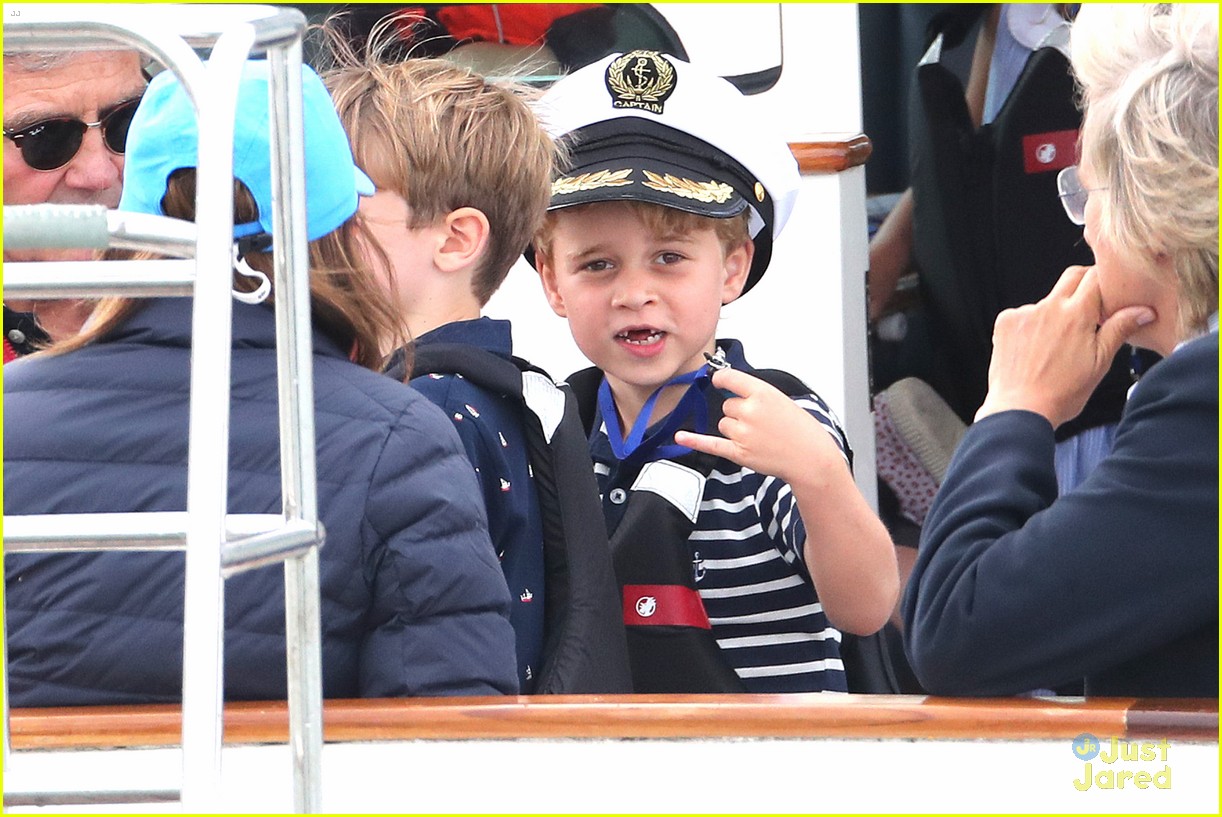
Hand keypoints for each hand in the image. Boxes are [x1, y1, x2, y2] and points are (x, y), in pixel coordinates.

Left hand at [678, 367, 898, 634]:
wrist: (811, 458)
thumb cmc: (800, 430)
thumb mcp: (781, 401)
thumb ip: (755, 393)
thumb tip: (727, 384)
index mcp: (762, 393)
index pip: (729, 378)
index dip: (721, 379)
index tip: (718, 381)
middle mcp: (750, 411)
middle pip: (726, 406)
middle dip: (738, 413)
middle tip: (762, 424)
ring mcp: (743, 433)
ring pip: (724, 424)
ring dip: (735, 429)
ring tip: (760, 437)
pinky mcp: (739, 453)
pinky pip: (711, 444)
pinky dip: (694, 440)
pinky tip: (680, 437)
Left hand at [975, 265, 1154, 427]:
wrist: (1019, 410)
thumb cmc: (1062, 392)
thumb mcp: (1100, 362)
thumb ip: (1119, 329)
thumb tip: (1144, 310)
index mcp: (1076, 314)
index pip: (1095, 276)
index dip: (1105, 281)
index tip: (1110, 293)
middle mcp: (1048, 307)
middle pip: (1072, 277)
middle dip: (1085, 284)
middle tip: (1091, 307)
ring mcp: (1024, 313)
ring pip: (1047, 300)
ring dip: (1056, 312)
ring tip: (1058, 344)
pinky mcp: (1005, 322)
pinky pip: (1024, 314)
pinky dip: (1032, 325)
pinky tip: (1035, 349)